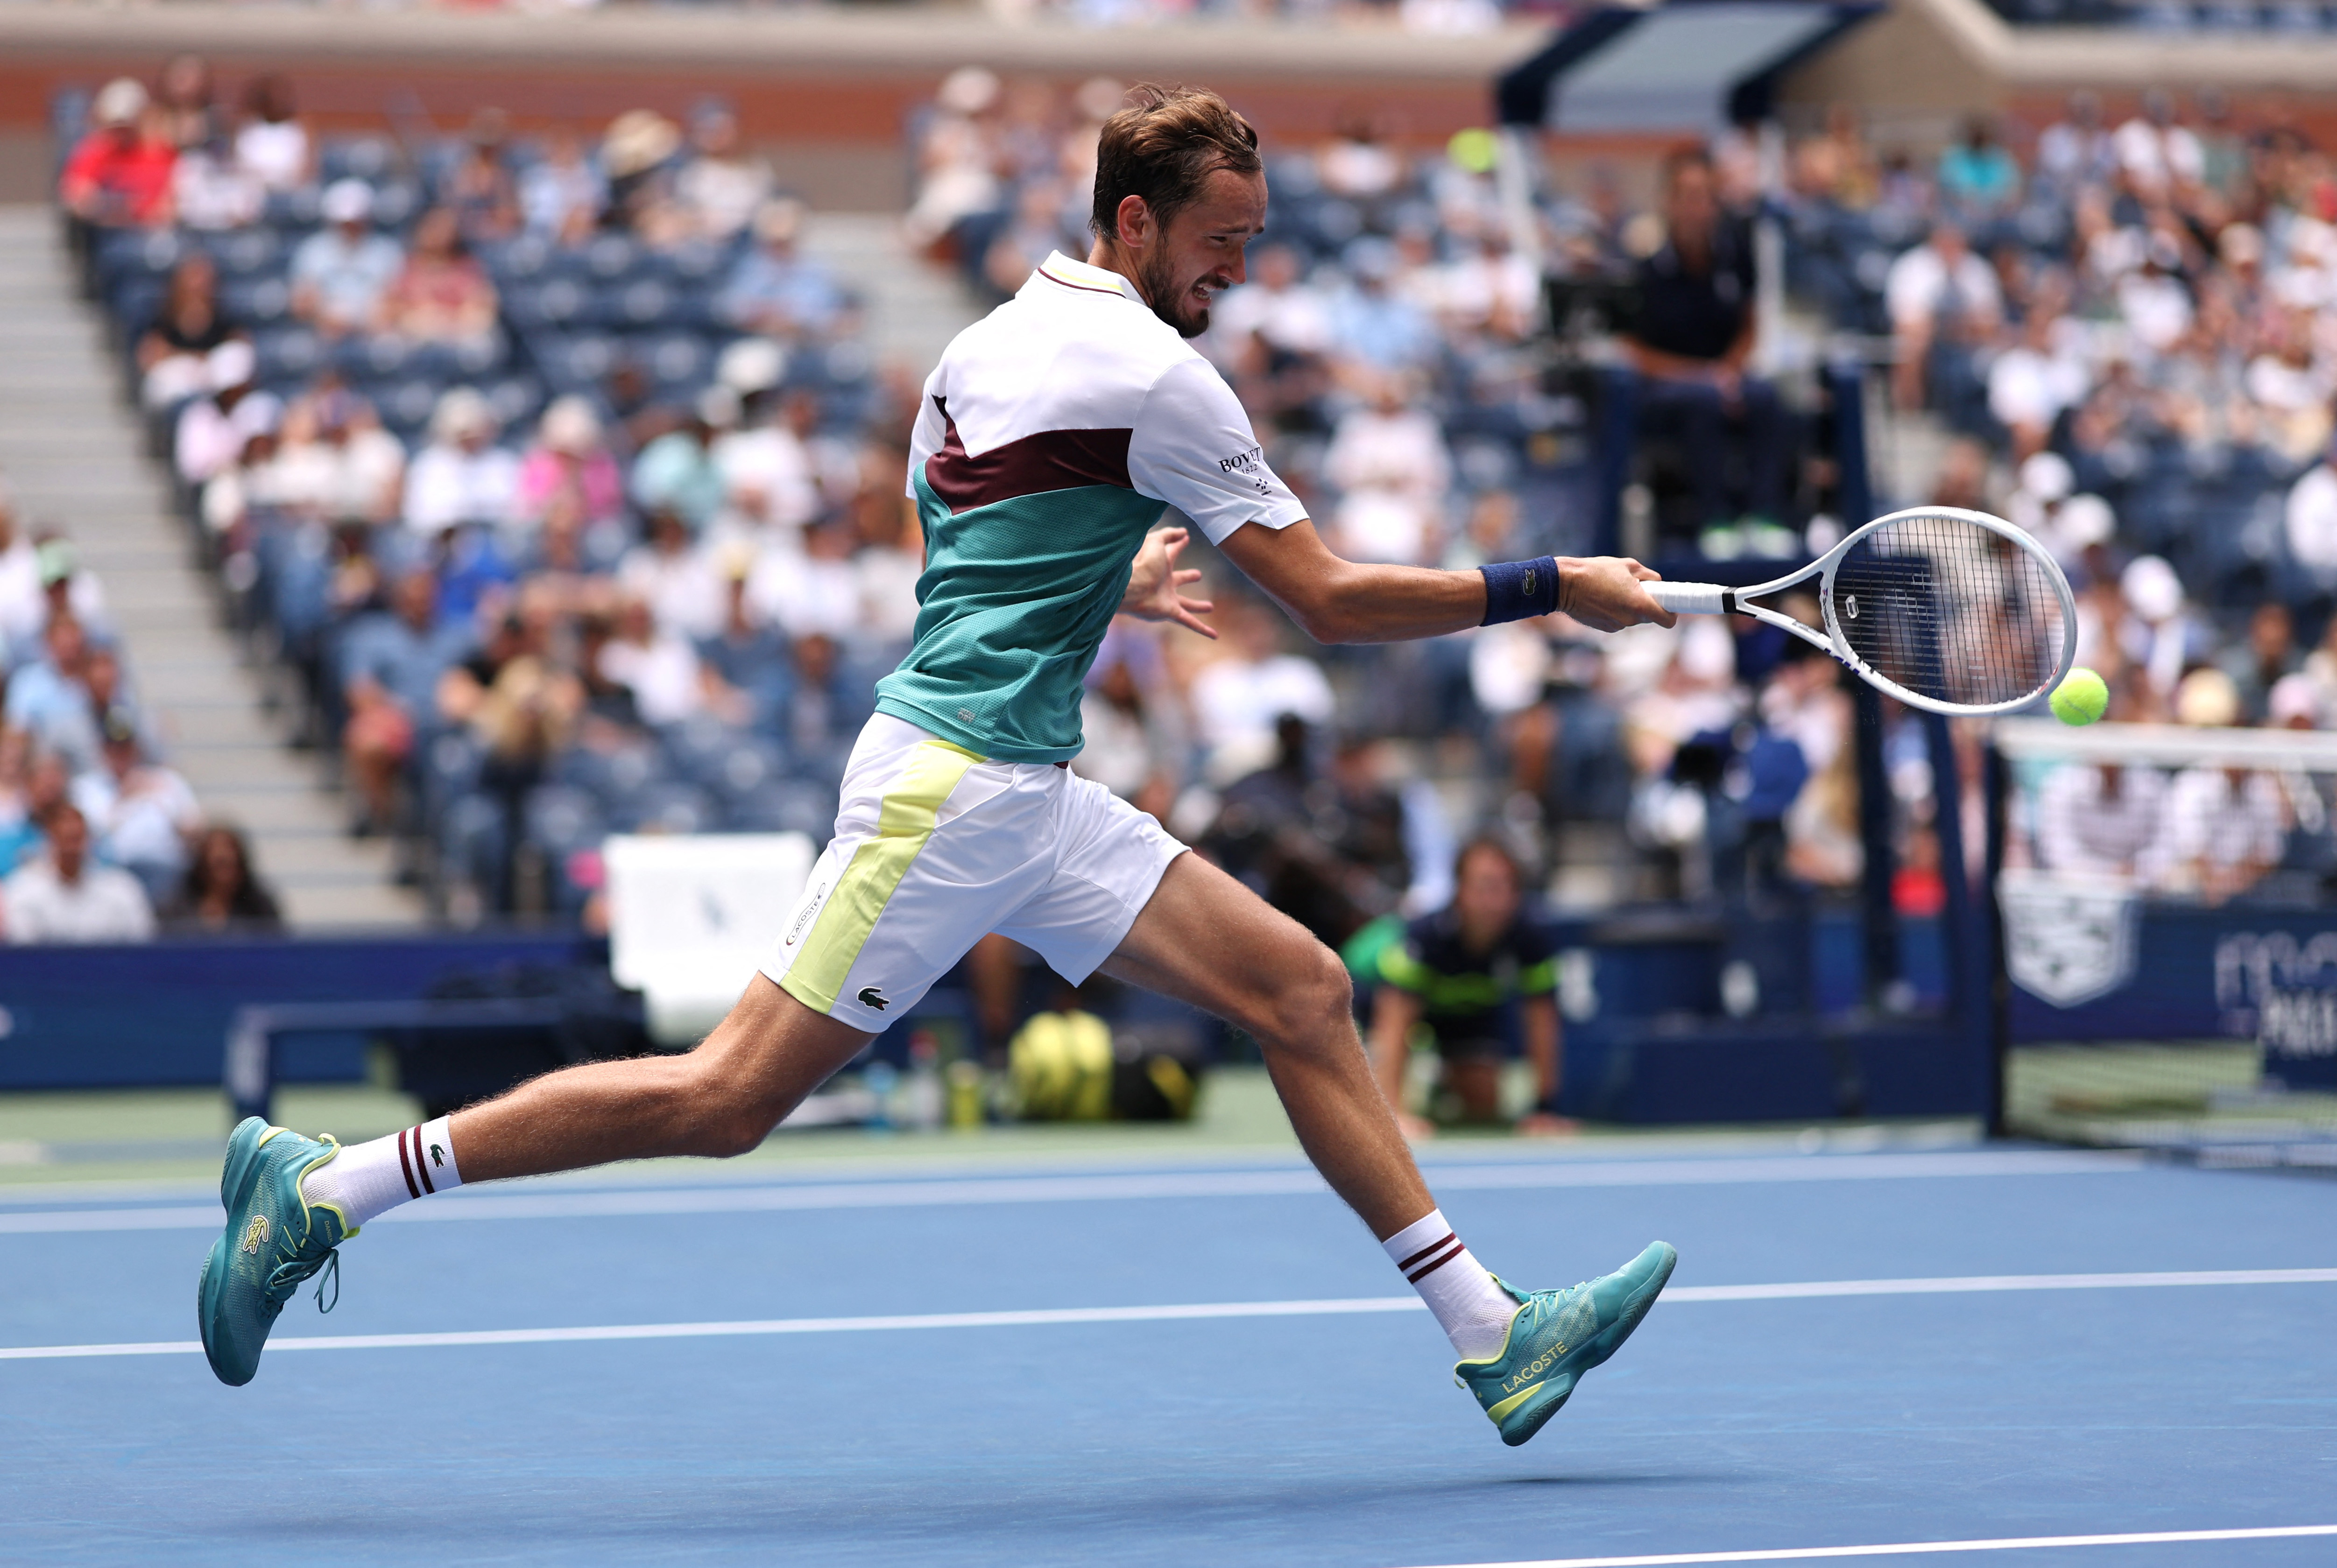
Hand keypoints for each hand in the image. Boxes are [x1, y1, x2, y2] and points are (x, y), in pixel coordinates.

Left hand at [1121, 525, 1215, 638]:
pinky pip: (1190, 622)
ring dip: (1197, 605)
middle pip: (1179, 579)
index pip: (1172, 552)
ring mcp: (1167, 599)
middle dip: (1188, 577)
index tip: (1186, 537)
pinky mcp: (1170, 612)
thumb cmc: (1140, 563)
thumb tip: (1184, 532)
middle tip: (1198, 575)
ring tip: (1209, 607)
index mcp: (1160, 565)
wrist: (1131, 585)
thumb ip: (1169, 535)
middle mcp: (1164, 583)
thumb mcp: (1155, 541)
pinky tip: (1214, 635)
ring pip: (1186, 604)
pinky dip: (1202, 629)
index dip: (1179, 544)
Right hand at [1557, 556, 1675, 632]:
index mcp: (1639, 604)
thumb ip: (1649, 576)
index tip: (1669, 604)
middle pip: (1649, 616)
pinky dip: (1615, 611)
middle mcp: (1630, 620)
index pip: (1668, 620)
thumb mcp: (1628, 565)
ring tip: (1613, 590)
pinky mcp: (1605, 628)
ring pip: (1633, 618)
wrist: (1564, 585)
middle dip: (1646, 603)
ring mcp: (1617, 626)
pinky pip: (1619, 620)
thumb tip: (1657, 583)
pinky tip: (1602, 599)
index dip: (1671, 612)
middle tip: (1634, 588)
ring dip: (1629, 607)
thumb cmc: (1596, 571)